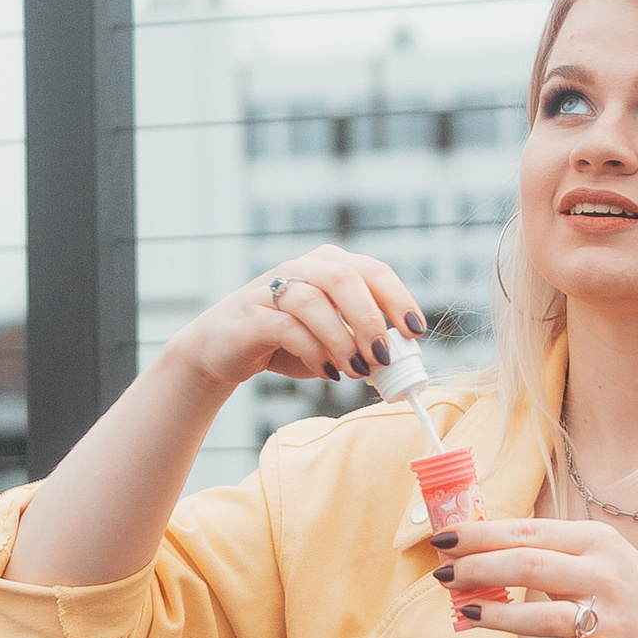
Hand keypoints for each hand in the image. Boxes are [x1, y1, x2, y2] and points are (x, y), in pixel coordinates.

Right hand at [164, 244, 429, 389]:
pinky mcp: (251, 314)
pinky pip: (287, 327)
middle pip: (344, 279)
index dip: (398, 298)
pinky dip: (313, 351)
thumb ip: (361, 344)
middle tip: (384, 356)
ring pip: (315, 301)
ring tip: (356, 371)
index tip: (415, 331)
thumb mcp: (331, 342)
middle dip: (370, 320)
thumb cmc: (284, 342)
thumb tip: (401, 363)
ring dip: (342, 340)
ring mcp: (273, 288)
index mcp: (329, 265)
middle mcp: (302, 267)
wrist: (222, 349)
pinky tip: (327, 372)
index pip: (372, 270)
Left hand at [431, 518, 637, 637]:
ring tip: (468, 611)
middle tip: (442, 574)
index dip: (480, 535)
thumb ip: (541, 549)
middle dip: (479, 568)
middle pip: (530, 566)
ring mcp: (613, 615)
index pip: (527, 531)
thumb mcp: (589, 555)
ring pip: (546, 616)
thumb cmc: (613, 591)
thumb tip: (470, 545)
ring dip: (501, 615)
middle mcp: (605, 573)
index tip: (442, 538)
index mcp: (595, 539)